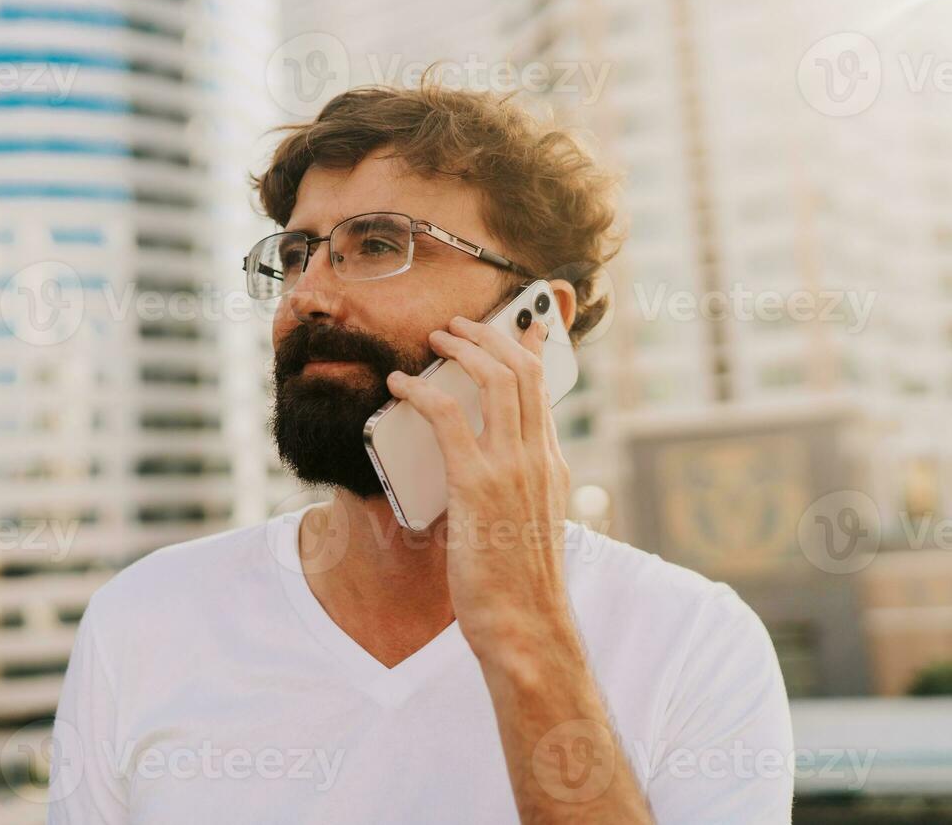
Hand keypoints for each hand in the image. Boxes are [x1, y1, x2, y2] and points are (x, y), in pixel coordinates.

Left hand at [385, 313, 573, 659]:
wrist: (526, 628)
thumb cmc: (516, 587)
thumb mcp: (525, 524)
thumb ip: (510, 489)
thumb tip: (480, 469)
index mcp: (550, 467)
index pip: (545, 390)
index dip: (530, 349)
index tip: (523, 324)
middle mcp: (537, 459)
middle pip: (521, 371)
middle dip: (488, 336)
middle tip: (458, 325)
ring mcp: (512, 470)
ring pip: (493, 381)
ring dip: (460, 350)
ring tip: (434, 340)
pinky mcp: (477, 486)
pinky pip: (449, 418)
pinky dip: (422, 391)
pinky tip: (400, 385)